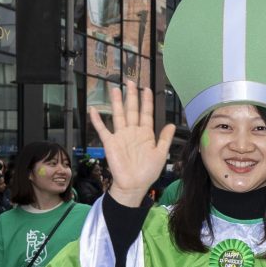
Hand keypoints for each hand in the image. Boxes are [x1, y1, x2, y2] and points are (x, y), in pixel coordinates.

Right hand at [90, 85, 174, 206]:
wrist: (134, 184)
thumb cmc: (148, 171)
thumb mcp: (160, 154)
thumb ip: (165, 139)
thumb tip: (172, 124)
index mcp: (146, 134)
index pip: (146, 114)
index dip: (146, 102)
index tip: (147, 89)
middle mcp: (133, 132)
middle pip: (132, 110)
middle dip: (132, 96)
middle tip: (131, 82)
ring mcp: (121, 136)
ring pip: (118, 115)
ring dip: (117, 102)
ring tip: (115, 89)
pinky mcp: (110, 142)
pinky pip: (102, 129)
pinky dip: (97, 120)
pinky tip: (93, 109)